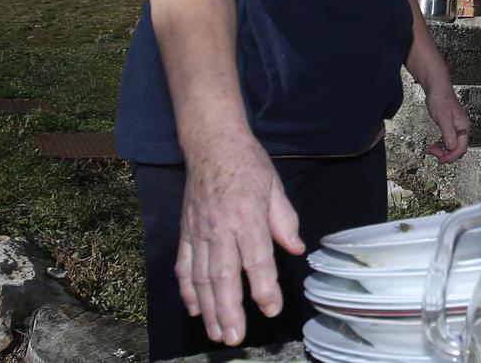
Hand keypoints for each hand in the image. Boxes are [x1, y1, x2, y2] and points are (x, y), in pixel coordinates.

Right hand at [174, 134, 303, 345]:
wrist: (211, 143)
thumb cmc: (247, 164)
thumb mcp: (275, 188)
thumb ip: (284, 222)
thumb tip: (296, 250)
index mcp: (247, 216)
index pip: (257, 260)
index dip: (264, 288)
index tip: (271, 308)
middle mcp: (220, 227)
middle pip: (223, 276)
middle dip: (229, 311)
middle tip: (234, 337)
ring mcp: (199, 231)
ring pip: (200, 277)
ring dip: (208, 309)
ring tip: (217, 332)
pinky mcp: (186, 231)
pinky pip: (184, 265)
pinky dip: (187, 290)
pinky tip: (195, 309)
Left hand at [424, 84, 469, 163]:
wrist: (437, 88)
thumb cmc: (441, 99)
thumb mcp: (443, 117)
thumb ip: (448, 133)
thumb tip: (452, 148)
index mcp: (463, 127)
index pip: (461, 148)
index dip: (451, 156)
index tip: (441, 159)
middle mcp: (461, 129)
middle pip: (457, 149)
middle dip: (445, 154)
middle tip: (432, 153)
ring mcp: (456, 128)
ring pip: (451, 146)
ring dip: (441, 151)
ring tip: (431, 150)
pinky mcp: (449, 127)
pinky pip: (447, 141)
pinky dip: (440, 146)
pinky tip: (433, 146)